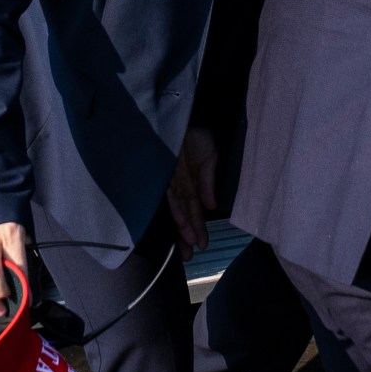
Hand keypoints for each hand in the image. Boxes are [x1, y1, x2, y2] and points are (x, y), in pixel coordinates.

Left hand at [165, 128, 217, 259]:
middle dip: (186, 236)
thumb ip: (209, 181)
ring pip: (174, 210)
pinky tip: (180, 223)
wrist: (180, 114)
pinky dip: (175, 209)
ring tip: (186, 246)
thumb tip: (212, 207)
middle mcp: (177, 186)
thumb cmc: (195, 133)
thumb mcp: (210, 156)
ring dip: (181, 228)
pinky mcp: (158, 174)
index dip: (198, 227)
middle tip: (189, 257)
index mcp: (189, 183)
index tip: (203, 245)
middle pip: (182, 215)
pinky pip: (167, 195)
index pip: (194, 210)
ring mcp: (167, 181)